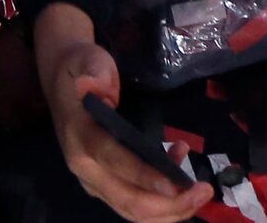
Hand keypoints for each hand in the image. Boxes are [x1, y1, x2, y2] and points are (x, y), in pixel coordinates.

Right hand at [37, 6, 209, 222]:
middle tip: (204, 191)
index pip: (114, 162)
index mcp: (80, 138)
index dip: (145, 176)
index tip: (177, 185)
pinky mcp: (105, 185)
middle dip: (168, 204)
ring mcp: (94, 181)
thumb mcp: (87, 59)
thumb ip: (94, 71)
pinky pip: (134, 203)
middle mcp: (85, 168)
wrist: (62, 82)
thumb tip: (92, 84)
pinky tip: (180, 172)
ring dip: (169, 210)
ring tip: (200, 191)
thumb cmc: (80, 68)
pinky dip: (162, 201)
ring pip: (133, 210)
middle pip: (127, 200)